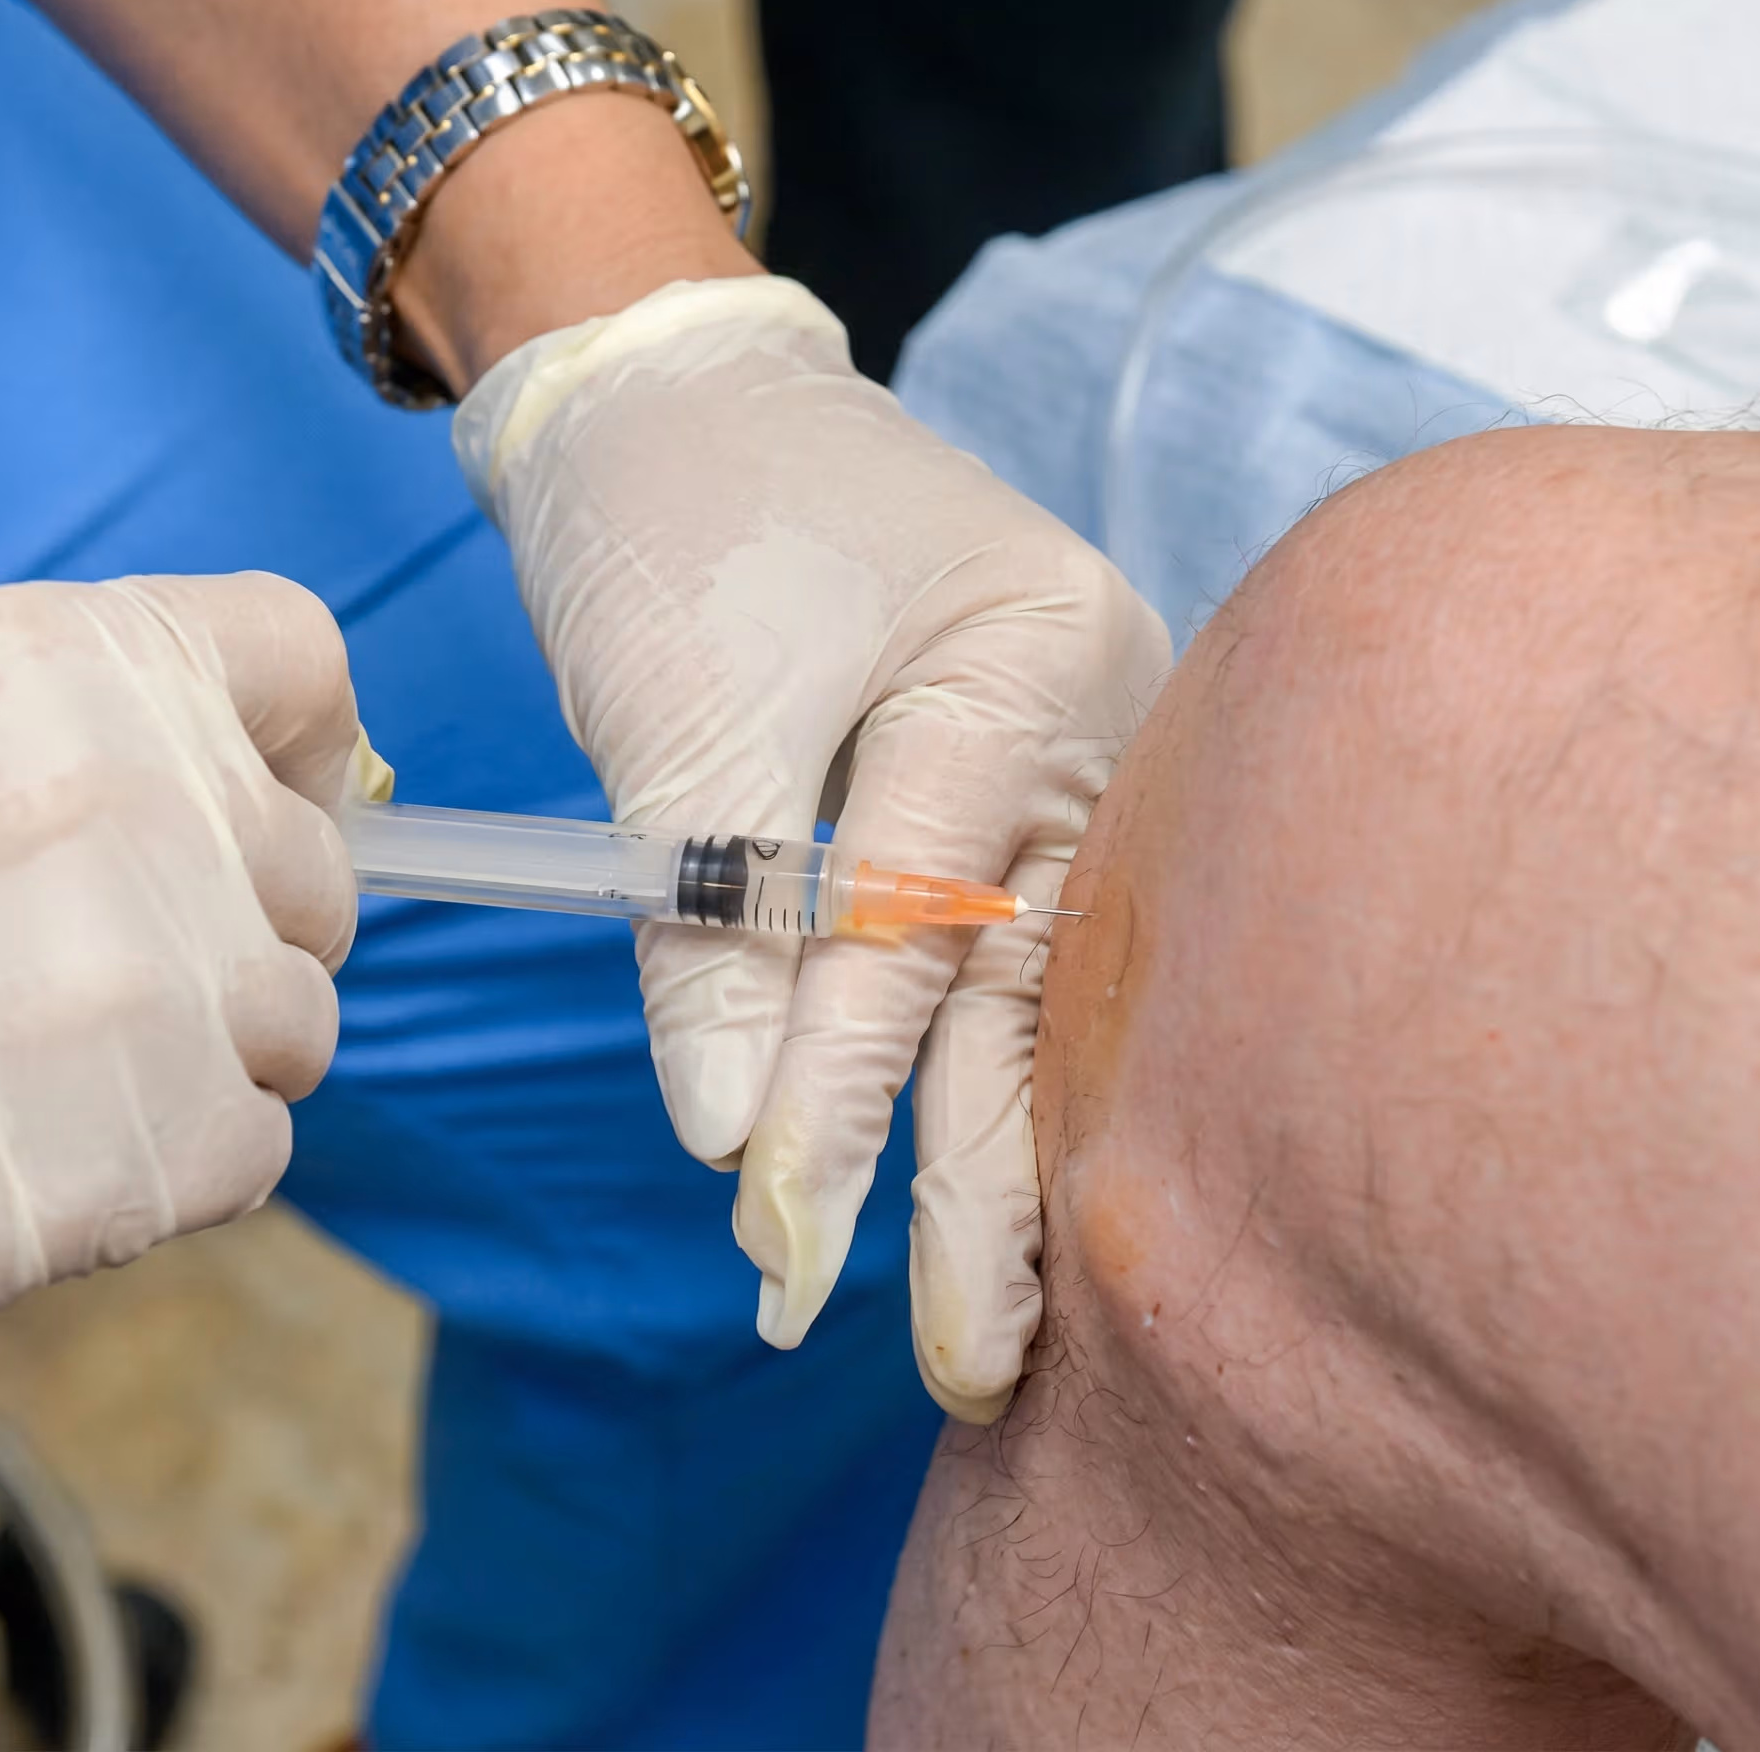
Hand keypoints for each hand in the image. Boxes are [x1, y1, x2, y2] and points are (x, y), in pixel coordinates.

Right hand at [0, 574, 377, 1365]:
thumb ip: (80, 739)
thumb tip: (228, 795)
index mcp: (74, 665)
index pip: (301, 661)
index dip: (300, 746)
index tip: (274, 804)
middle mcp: (149, 803)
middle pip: (313, 877)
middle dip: (234, 931)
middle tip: (87, 982)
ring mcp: (163, 980)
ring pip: (294, 1023)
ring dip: (198, 1057)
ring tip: (29, 1073)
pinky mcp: (154, 1146)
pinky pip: (254, 1150)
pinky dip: (169, 1167)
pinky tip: (29, 1150)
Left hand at [455, 278, 1171, 1420]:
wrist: (664, 400)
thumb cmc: (676, 514)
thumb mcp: (677, 715)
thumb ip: (712, 928)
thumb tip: (738, 1143)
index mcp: (1036, 651)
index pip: (931, 908)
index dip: (851, 1082)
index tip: (784, 1238)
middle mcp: (1095, 714)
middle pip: (1032, 976)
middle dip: (984, 1175)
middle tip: (965, 1359)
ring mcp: (1067, 758)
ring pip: (1026, 990)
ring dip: (989, 1155)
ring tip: (987, 1332)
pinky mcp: (1008, 798)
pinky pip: (995, 958)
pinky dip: (962, 1075)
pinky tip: (970, 1202)